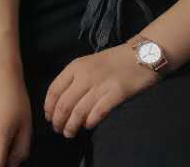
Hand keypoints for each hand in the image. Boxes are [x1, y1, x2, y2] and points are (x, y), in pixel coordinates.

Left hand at [43, 44, 158, 137]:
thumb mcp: (87, 64)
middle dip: (58, 119)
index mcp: (74, 67)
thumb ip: (74, 79)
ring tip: (69, 133)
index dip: (49, 106)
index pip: (54, 89)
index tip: (48, 117)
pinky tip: (87, 127)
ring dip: (72, 125)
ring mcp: (101, 84)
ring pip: (79, 110)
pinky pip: (99, 111)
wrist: (141, 55)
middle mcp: (85, 75)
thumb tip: (61, 102)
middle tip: (58, 130)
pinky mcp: (117, 93)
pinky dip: (90, 121)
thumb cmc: (112, 61)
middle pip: (64, 103)